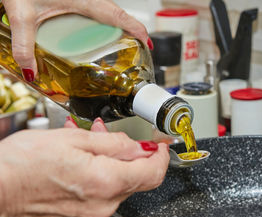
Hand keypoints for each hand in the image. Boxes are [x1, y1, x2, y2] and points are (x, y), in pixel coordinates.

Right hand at [0, 119, 168, 216]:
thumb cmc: (23, 165)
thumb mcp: (73, 139)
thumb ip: (113, 143)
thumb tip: (139, 146)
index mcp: (107, 181)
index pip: (152, 171)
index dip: (162, 155)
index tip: (161, 143)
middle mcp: (105, 203)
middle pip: (138, 177)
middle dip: (133, 152)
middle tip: (116, 133)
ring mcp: (95, 212)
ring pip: (121, 182)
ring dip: (115, 160)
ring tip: (93, 139)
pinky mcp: (85, 214)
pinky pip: (106, 191)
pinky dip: (104, 172)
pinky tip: (86, 157)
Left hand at [2, 0, 151, 80]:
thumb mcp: (21, 13)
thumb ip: (24, 44)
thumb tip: (31, 70)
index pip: (117, 15)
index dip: (136, 29)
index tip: (147, 43)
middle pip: (117, 13)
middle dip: (130, 29)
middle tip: (137, 46)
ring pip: (107, 10)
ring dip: (117, 24)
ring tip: (120, 41)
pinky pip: (96, 8)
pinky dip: (103, 20)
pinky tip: (94, 30)